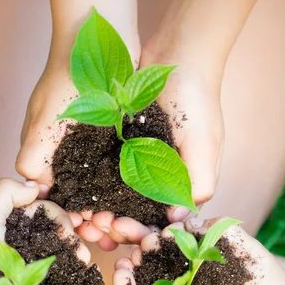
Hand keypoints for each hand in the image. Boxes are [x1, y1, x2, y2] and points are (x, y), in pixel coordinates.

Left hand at [0, 179, 113, 284]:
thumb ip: (8, 190)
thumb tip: (36, 186)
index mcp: (18, 223)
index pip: (51, 215)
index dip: (63, 220)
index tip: (71, 229)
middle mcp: (27, 244)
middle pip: (61, 239)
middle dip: (74, 243)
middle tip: (82, 255)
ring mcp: (30, 270)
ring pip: (62, 262)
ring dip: (76, 264)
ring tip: (83, 269)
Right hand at [16, 39, 141, 252]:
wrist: (101, 33)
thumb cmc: (70, 73)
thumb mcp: (47, 118)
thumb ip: (34, 154)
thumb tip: (32, 190)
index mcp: (47, 149)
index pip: (54, 194)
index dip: (67, 215)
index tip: (84, 232)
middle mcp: (69, 150)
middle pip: (79, 195)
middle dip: (92, 218)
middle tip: (109, 237)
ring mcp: (93, 143)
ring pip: (101, 185)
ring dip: (111, 207)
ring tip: (125, 226)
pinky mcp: (116, 133)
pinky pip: (121, 166)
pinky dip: (127, 185)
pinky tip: (141, 201)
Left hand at [97, 47, 224, 245]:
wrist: (178, 55)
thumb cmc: (197, 100)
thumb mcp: (204, 143)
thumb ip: (198, 182)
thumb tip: (178, 220)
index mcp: (185, 183)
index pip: (161, 221)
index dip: (140, 230)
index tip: (119, 229)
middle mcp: (163, 177)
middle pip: (137, 214)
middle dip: (116, 224)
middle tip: (96, 224)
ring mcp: (143, 162)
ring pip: (120, 199)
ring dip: (103, 210)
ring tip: (84, 215)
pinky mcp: (125, 147)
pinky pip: (108, 173)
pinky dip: (96, 187)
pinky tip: (80, 194)